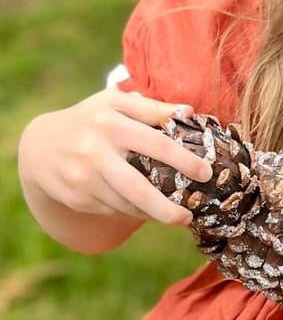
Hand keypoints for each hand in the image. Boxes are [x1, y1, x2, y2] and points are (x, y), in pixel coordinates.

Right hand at [17, 88, 212, 226]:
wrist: (39, 146)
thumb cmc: (89, 119)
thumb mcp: (114, 103)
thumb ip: (151, 108)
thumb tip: (189, 112)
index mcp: (112, 122)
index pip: (156, 143)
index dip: (184, 159)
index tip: (206, 173)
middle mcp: (96, 151)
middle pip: (137, 187)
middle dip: (165, 207)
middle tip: (188, 216)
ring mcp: (84, 178)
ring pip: (125, 204)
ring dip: (152, 213)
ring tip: (174, 215)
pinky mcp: (77, 197)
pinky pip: (112, 210)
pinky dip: (132, 212)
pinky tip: (146, 211)